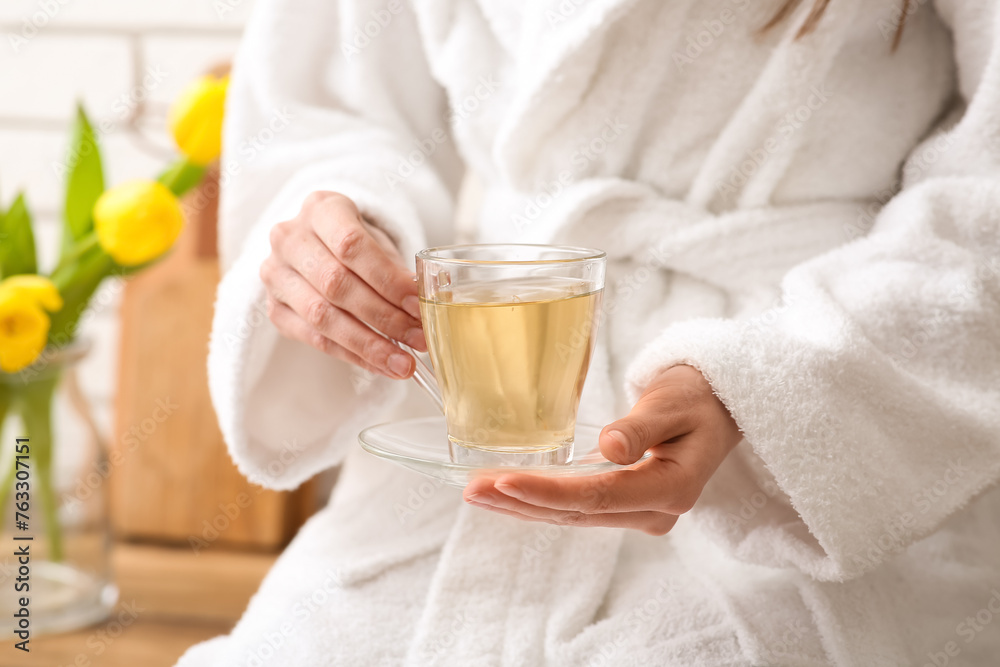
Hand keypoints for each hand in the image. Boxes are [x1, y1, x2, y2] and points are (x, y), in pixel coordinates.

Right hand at [260, 191, 425, 378]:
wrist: (317, 244)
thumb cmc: (357, 241)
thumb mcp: (379, 240)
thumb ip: (399, 267)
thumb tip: (435, 300)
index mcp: (321, 208)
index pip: (352, 245)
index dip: (388, 279)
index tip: (419, 305)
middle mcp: (290, 238)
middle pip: (337, 284)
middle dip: (384, 317)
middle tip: (418, 339)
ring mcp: (276, 274)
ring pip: (322, 316)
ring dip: (368, 344)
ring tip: (402, 363)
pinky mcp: (274, 308)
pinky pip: (314, 338)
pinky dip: (352, 355)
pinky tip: (379, 364)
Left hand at [462, 365, 742, 534]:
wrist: (721, 404)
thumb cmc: (699, 395)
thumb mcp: (675, 400)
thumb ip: (643, 426)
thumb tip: (610, 447)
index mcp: (672, 489)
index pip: (597, 496)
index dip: (547, 493)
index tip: (503, 482)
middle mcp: (655, 512)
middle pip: (578, 514)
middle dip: (521, 503)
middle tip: (472, 490)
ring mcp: (641, 512)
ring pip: (572, 516)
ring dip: (523, 507)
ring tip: (477, 494)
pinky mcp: (627, 503)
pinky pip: (578, 507)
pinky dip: (540, 500)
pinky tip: (507, 494)